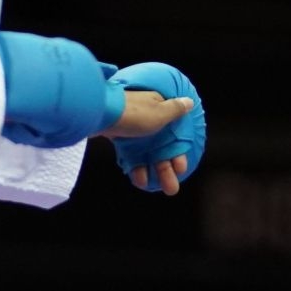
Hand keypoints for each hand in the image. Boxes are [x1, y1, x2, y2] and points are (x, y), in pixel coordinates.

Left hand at [97, 72, 202, 196]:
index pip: (174, 135)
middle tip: (172, 188)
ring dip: (153, 172)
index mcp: (161, 112)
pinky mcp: (120, 139)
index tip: (181, 168)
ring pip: (147, 155)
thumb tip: (188, 102)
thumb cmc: (135, 112)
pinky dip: (136, 169)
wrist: (102, 112)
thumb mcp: (161, 111)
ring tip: (155, 188)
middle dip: (167, 169)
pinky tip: (140, 181)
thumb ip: (176, 110)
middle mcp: (149, 122)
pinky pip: (131, 157)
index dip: (178, 153)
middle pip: (162, 149)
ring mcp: (134, 132)